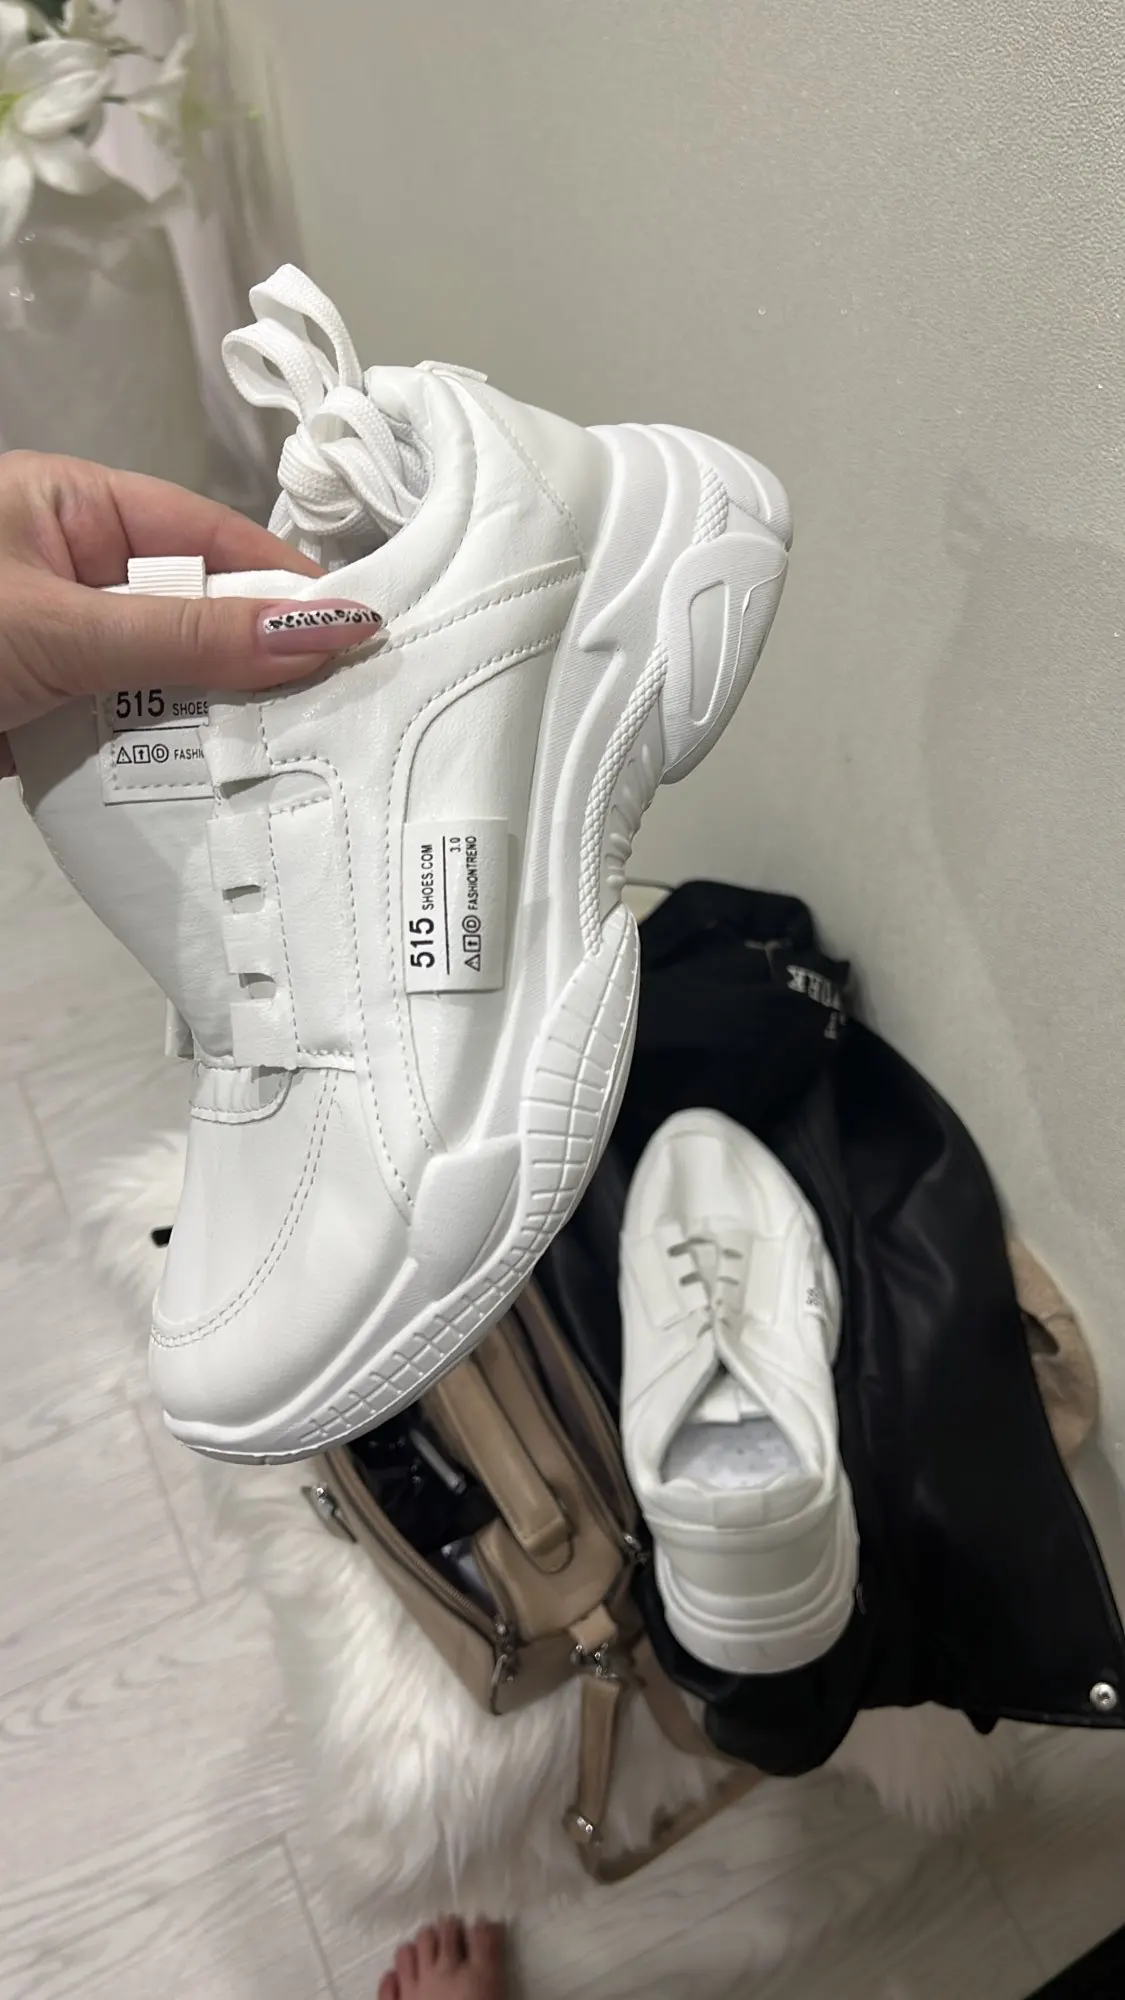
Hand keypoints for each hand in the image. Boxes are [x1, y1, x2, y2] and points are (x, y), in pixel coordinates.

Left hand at [0, 451, 382, 777]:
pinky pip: (131, 734)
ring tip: (292, 759)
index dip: (280, 583)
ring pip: (170, 683)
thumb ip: (185, 637)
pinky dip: (165, 763)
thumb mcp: (62, 627)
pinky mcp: (52, 718)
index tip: (353, 628)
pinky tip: (220, 790)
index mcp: (72, 509)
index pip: (205, 536)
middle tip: (339, 707)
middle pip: (198, 615)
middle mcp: (75, 574)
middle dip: (254, 664)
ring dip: (213, 725)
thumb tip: (311, 634)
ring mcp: (64, 649)